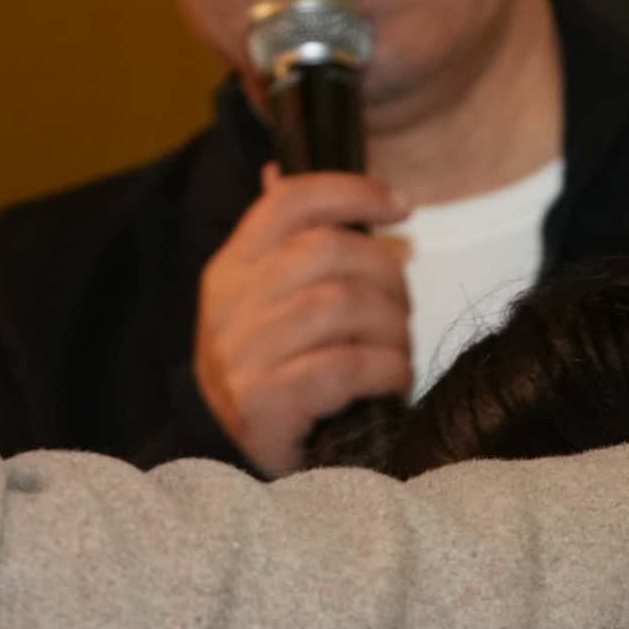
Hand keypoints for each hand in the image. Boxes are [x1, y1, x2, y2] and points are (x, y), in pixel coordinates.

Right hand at [196, 165, 415, 473]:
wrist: (224, 460)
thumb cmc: (264, 371)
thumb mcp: (258, 303)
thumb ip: (279, 244)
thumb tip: (275, 169)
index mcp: (230, 268)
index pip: (288, 203)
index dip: (353, 192)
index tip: (404, 206)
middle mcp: (228, 305)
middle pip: (326, 251)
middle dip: (386, 273)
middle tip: (402, 306)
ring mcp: (241, 356)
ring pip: (340, 306)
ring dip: (391, 326)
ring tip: (398, 347)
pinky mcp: (263, 405)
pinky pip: (343, 367)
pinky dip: (384, 369)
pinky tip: (393, 378)